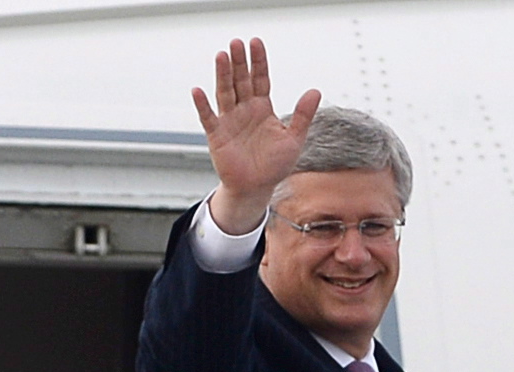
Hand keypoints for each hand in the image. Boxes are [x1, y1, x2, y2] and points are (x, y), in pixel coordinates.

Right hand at [192, 38, 320, 233]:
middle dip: (239, 63)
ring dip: (222, 75)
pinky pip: (208, 117)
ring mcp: (229, 120)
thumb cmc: (275, 164)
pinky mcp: (217, 135)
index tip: (256, 43)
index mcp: (263, 108)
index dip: (259, 62)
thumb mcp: (294, 138)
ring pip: (225, 93)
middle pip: (241, 81)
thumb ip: (304, 115)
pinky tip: (198, 90)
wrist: (257, 188)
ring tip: (222, 56)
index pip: (261, 79)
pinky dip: (203, 105)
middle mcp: (245, 110)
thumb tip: (315, 90)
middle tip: (237, 43)